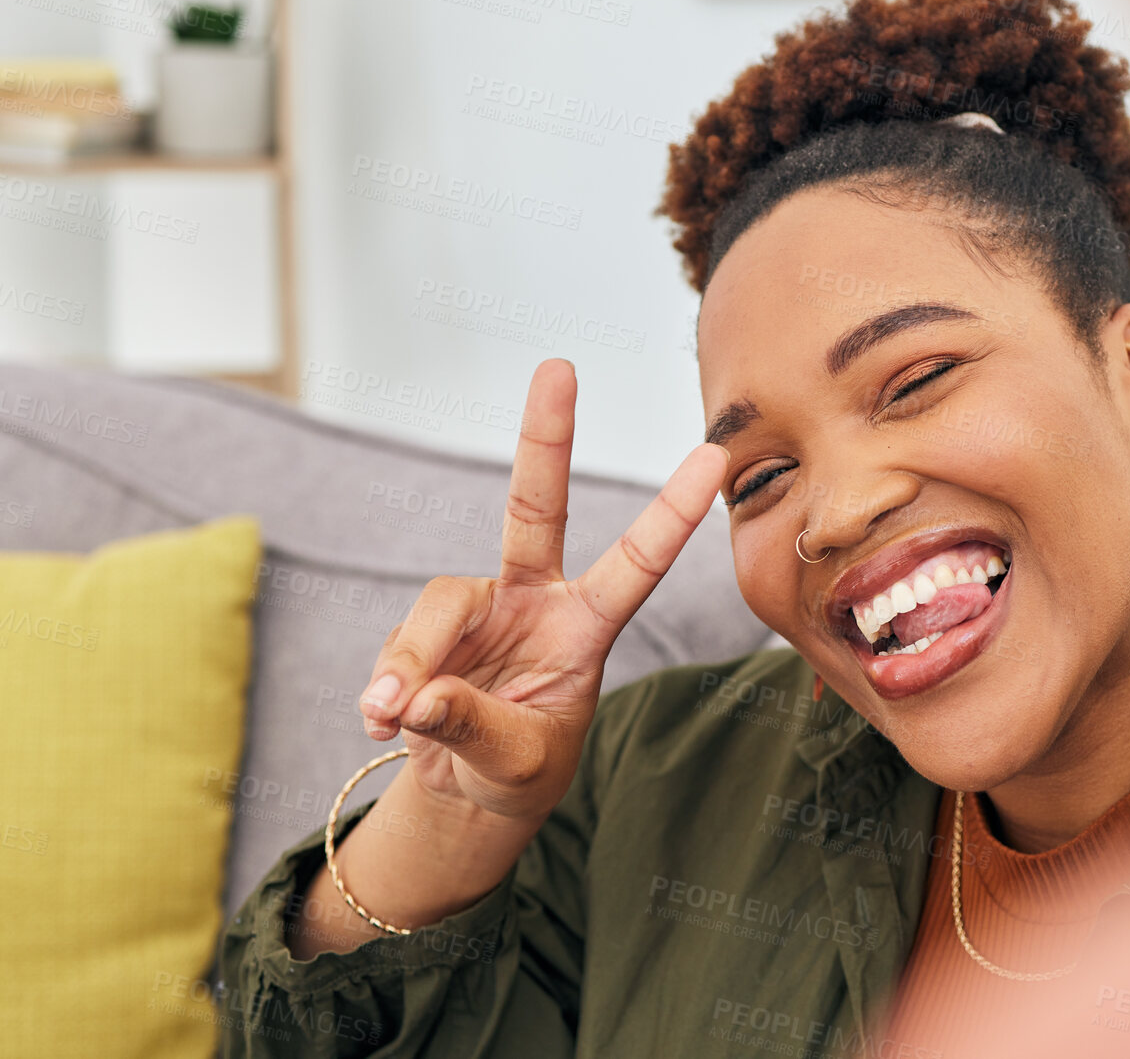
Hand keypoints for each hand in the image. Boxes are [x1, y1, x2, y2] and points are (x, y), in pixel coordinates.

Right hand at [357, 358, 726, 821]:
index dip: (671, 514)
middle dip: (547, 439)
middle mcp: (537, 600)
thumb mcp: (514, 764)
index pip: (636, 564)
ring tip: (392, 715)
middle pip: (536, 508)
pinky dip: (386, 685)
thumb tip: (415, 693)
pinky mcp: (428, 628)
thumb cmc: (517, 772)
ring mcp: (480, 608)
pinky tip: (382, 719)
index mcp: (587, 628)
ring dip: (412, 659)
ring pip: (439, 603)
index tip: (714, 458)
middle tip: (560, 368)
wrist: (467, 794)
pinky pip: (399, 643)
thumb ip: (472, 727)